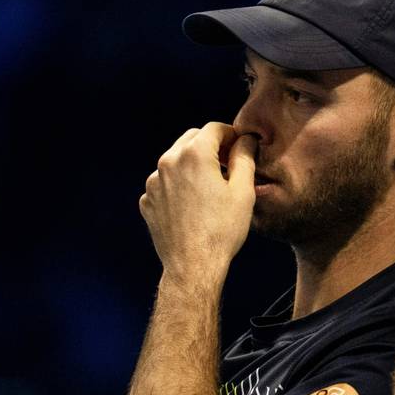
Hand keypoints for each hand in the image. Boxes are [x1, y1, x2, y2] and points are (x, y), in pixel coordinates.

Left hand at [139, 122, 258, 277]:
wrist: (193, 266)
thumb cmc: (222, 230)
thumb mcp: (243, 192)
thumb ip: (244, 158)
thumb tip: (246, 141)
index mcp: (194, 155)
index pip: (214, 129)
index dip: (231, 135)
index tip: (241, 147)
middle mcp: (168, 162)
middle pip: (192, 139)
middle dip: (211, 146)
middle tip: (228, 163)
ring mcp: (154, 182)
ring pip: (176, 160)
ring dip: (193, 164)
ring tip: (211, 186)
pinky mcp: (148, 200)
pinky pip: (165, 182)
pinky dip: (179, 185)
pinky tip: (193, 204)